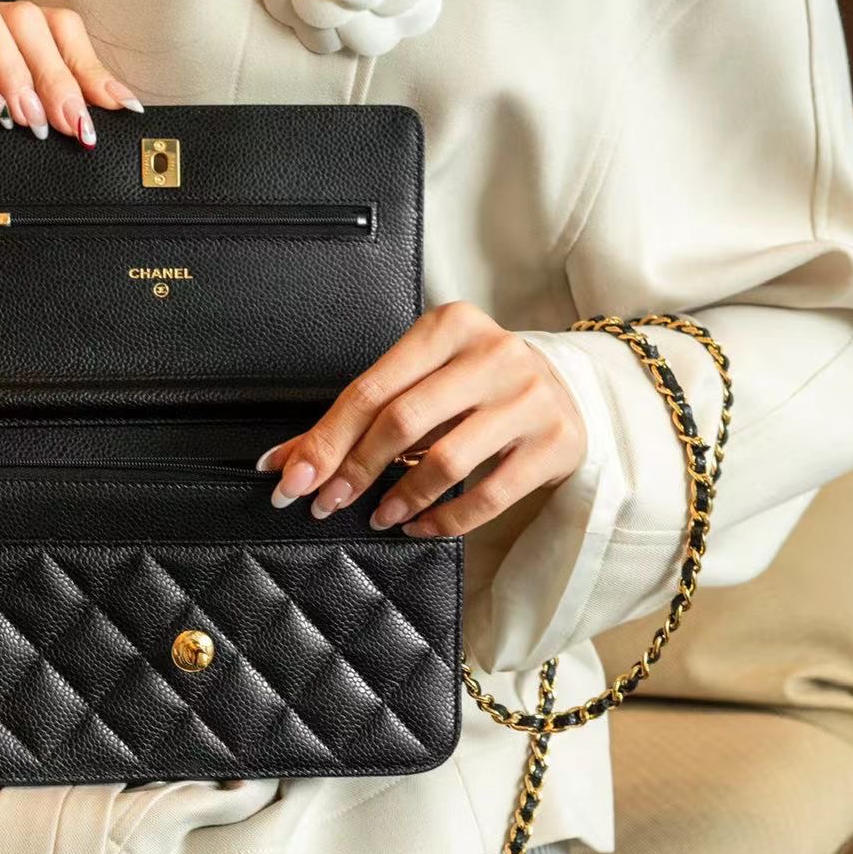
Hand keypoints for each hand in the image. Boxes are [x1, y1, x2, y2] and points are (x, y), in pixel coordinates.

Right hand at [0, 0, 141, 271]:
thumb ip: (54, 123)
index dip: (89, 64)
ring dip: (13, 67)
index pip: (53, 25)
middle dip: (57, 74)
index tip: (118, 111)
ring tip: (29, 122)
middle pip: (22, 16)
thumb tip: (120, 119)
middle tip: (74, 128)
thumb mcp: (10, 142)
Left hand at [258, 302, 587, 536]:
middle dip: (355, 471)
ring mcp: (529, 397)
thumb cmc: (476, 387)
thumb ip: (358, 417)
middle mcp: (493, 353)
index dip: (326, 440)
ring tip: (377, 517)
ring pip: (446, 459)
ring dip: (400, 497)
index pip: (371, 389)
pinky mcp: (556, 441)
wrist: (568, 389)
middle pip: (403, 421)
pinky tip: (419, 527)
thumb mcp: (421, 383)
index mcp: (450, 326)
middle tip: (326, 504)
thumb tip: (284, 462)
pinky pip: (489, 495)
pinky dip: (446, 519)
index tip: (293, 479)